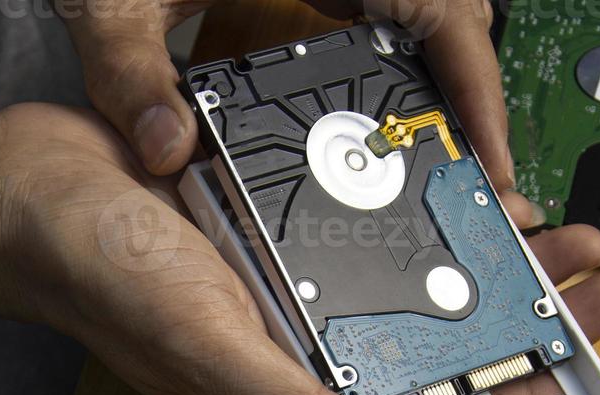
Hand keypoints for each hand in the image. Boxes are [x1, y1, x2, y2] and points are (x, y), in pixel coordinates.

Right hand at [0, 105, 599, 394]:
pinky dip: (421, 197)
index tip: (593, 346)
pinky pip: (370, 214)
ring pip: (417, 272)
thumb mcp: (212, 353)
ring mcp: (298, 277)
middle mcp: (310, 336)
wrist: (29, 192)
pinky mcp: (281, 222)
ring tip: (561, 230)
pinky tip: (463, 181)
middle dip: (531, 305)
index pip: (436, 394)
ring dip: (489, 252)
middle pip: (445, 330)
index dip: (519, 378)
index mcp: (305, 381)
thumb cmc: (102, 280)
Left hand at [59, 0, 521, 208]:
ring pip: (422, 7)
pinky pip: (385, 6)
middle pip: (445, 11)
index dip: (474, 79)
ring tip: (439, 155)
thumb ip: (130, 75)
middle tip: (468, 173)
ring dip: (438, 76)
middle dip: (465, 92)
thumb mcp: (112, 2)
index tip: (487, 146)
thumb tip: (166, 148)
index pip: (435, 4)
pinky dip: (399, 57)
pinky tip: (383, 112)